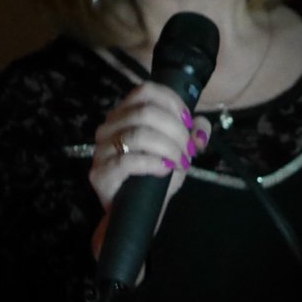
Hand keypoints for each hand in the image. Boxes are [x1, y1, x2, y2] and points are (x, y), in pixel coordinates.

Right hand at [89, 82, 210, 254]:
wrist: (139, 210)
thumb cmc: (157, 174)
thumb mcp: (181, 150)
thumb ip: (194, 134)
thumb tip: (200, 127)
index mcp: (127, 113)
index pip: (147, 91)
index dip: (173, 103)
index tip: (188, 123)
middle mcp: (110, 126)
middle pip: (147, 113)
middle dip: (177, 132)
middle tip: (188, 151)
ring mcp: (101, 149)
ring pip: (139, 134)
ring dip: (169, 148)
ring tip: (180, 163)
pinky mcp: (100, 173)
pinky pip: (128, 160)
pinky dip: (153, 164)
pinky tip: (164, 170)